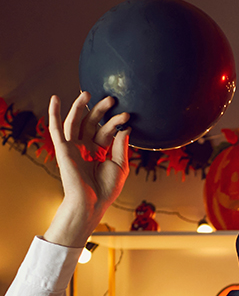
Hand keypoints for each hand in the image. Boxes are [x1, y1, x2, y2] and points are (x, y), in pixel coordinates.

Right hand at [45, 92, 129, 246]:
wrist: (92, 203)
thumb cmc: (107, 189)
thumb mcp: (120, 166)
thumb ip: (121, 147)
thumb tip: (125, 128)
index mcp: (99, 151)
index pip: (107, 131)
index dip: (116, 123)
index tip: (128, 117)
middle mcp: (85, 147)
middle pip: (91, 123)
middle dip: (101, 110)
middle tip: (112, 99)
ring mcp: (73, 147)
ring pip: (75, 122)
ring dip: (80, 106)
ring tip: (87, 92)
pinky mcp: (62, 149)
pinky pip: (55, 129)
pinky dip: (53, 113)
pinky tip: (55, 99)